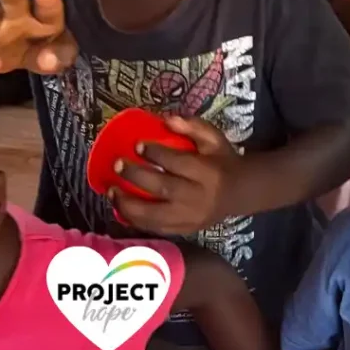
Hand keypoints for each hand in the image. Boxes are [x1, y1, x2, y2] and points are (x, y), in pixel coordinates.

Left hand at [111, 116, 242, 234]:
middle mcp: (198, 197)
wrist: (239, 192)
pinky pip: (155, 228)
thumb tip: (165, 120)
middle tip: (117, 164)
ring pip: (154, 214)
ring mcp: (189, 217)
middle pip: (163, 188)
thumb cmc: (222, 161)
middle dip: (136, 176)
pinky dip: (135, 220)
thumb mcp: (214, 139)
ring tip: (111, 190)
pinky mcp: (183, 230)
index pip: (178, 163)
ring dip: (128, 204)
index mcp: (208, 172)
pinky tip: (121, 208)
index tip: (137, 145)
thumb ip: (193, 127)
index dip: (156, 154)